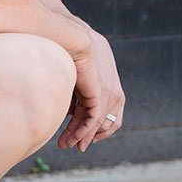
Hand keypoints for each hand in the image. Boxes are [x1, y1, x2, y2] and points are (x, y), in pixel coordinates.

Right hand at [58, 30, 123, 152]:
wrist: (71, 36)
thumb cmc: (66, 47)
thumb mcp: (74, 69)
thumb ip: (75, 87)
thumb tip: (67, 104)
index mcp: (109, 77)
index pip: (110, 109)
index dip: (96, 125)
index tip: (81, 134)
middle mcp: (114, 86)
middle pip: (108, 120)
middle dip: (89, 134)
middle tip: (74, 145)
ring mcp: (110, 90)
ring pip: (99, 122)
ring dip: (82, 136)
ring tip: (67, 144)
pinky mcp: (101, 94)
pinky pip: (94, 120)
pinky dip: (83, 131)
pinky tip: (72, 138)